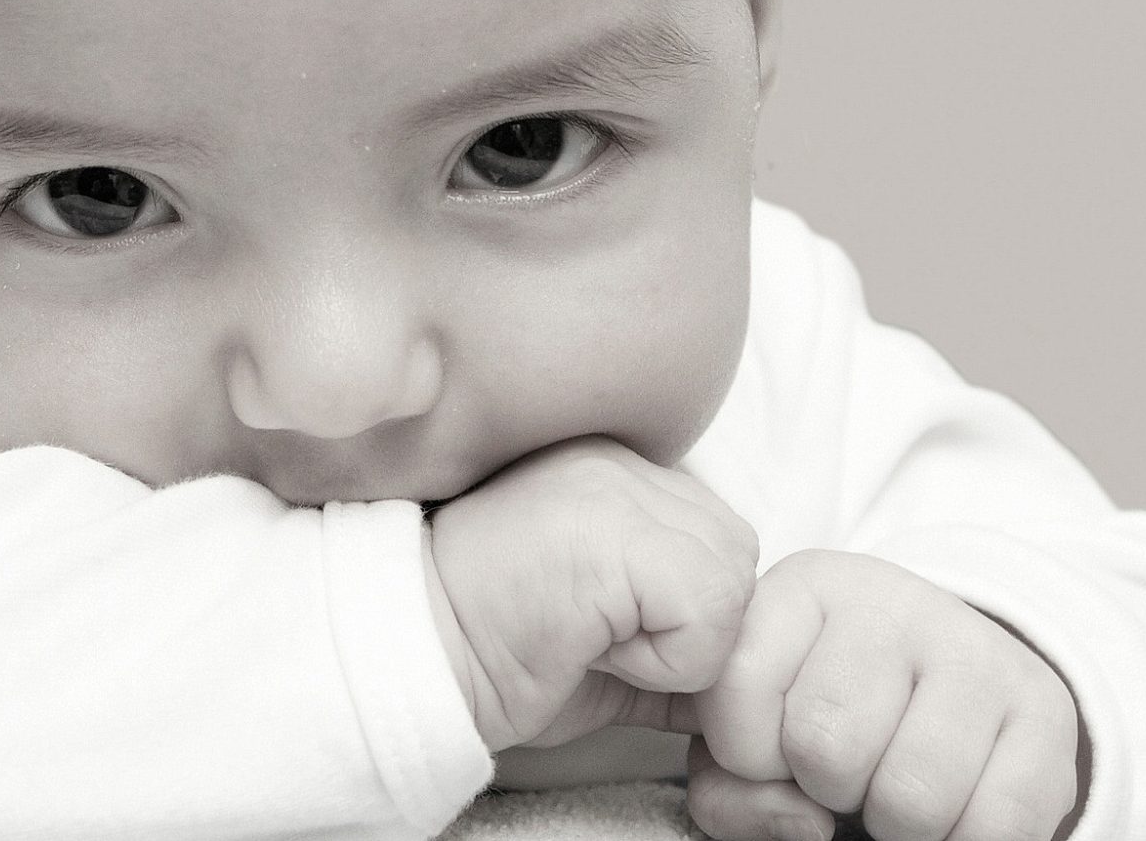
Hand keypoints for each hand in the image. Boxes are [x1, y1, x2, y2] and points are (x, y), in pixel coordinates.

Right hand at [424, 435, 759, 750]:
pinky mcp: (615, 531)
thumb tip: (739, 683)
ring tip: (593, 643)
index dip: (684, 615)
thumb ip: (672, 642)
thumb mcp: (601, 646)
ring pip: (732, 582)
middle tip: (600, 644)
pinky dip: (668, 658)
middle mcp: (621, 462)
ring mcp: (617, 486)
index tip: (603, 640)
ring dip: (678, 643)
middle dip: (691, 627)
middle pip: (737, 558)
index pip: (719, 545)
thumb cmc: (489, 655)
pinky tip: (592, 649)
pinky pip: (709, 608)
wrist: (406, 659)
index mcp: (617, 473)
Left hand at [688, 550, 1082, 840]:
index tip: (772, 745)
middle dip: (825, 787)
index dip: (746, 753)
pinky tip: (949, 808)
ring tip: (893, 784)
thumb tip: (804, 823)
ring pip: (912, 797)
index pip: (736, 690)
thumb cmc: (819, 719)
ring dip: (894, 822)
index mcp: (804, 587)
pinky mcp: (1046, 709)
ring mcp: (979, 649)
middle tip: (845, 769)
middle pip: (826, 747)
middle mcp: (894, 600)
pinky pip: (995, 825)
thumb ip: (731, 785)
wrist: (943, 692)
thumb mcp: (750, 735)